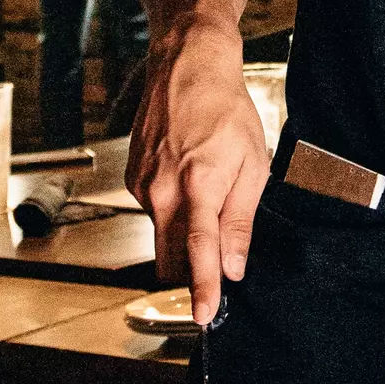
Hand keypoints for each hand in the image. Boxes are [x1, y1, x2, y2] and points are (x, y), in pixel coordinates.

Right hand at [125, 0, 270, 326]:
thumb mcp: (252, 164)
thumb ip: (240, 219)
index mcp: (197, 188)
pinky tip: (188, 175)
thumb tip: (233, 264)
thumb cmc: (225, 109)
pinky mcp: (132, 175)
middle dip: (189, 272)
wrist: (186, 67)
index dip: (202, 290)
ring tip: (208, 189)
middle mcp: (161, 191)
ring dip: (183, 232)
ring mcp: (142, 183)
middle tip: (213, 273)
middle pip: (171, 256)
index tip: (203, 316)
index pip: (199, 254)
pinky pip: (153, 209)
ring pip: (162, 232)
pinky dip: (172, 206)